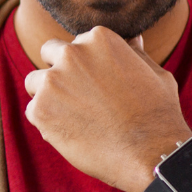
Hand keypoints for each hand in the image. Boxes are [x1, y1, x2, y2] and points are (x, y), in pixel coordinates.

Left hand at [23, 27, 191, 191]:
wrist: (150, 152)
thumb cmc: (157, 114)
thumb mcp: (154, 73)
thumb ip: (135, 54)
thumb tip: (131, 38)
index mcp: (98, 38)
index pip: (76, 43)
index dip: (84, 65)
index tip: (95, 84)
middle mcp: (71, 53)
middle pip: (49, 54)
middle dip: (59, 71)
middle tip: (78, 98)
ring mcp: (52, 81)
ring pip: (35, 82)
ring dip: (48, 96)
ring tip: (74, 117)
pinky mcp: (40, 109)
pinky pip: (33, 111)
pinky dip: (47, 122)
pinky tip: (72, 133)